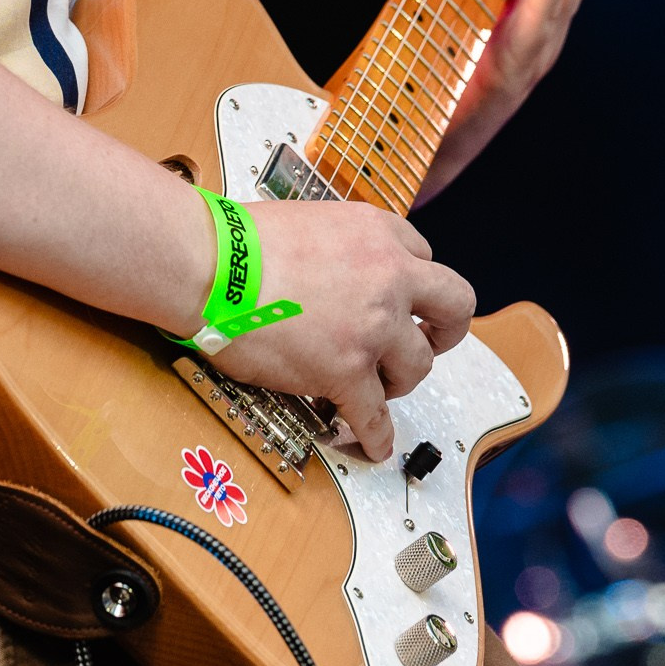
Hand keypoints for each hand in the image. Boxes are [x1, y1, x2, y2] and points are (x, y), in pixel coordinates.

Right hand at [198, 197, 474, 461]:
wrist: (210, 267)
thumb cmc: (238, 243)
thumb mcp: (311, 221)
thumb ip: (340, 247)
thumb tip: (333, 273)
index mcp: (378, 234)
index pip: (424, 260)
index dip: (412, 286)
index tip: (403, 301)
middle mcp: (388, 277)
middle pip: (454, 306)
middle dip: (446, 330)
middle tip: (429, 342)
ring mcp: (372, 327)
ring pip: (418, 365)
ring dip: (400, 380)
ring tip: (376, 387)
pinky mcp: (345, 371)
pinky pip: (375, 414)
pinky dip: (377, 435)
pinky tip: (374, 445)